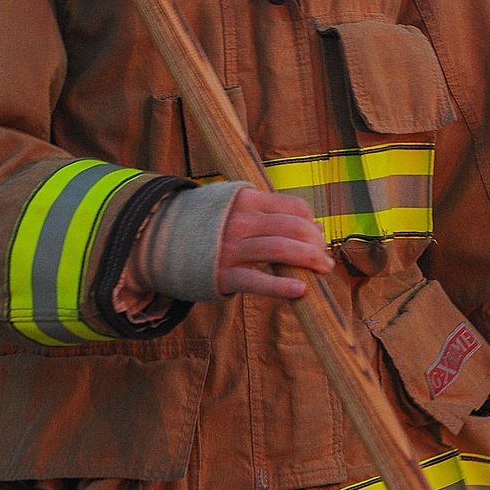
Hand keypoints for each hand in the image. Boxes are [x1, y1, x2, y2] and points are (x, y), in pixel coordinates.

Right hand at [215, 187, 332, 299]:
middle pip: (292, 227)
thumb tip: (317, 227)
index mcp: (246, 199)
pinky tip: (301, 290)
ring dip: (309, 260)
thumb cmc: (212, 226)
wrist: (164, 243)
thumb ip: (273, 214)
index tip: (318, 237)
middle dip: (316, 244)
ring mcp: (230, 248)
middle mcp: (239, 220)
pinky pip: (257, 281)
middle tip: (325, 258)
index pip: (293, 207)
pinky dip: (281, 286)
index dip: (312, 223)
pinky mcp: (223, 275)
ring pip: (280, 249)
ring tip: (324, 270)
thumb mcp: (237, 208)